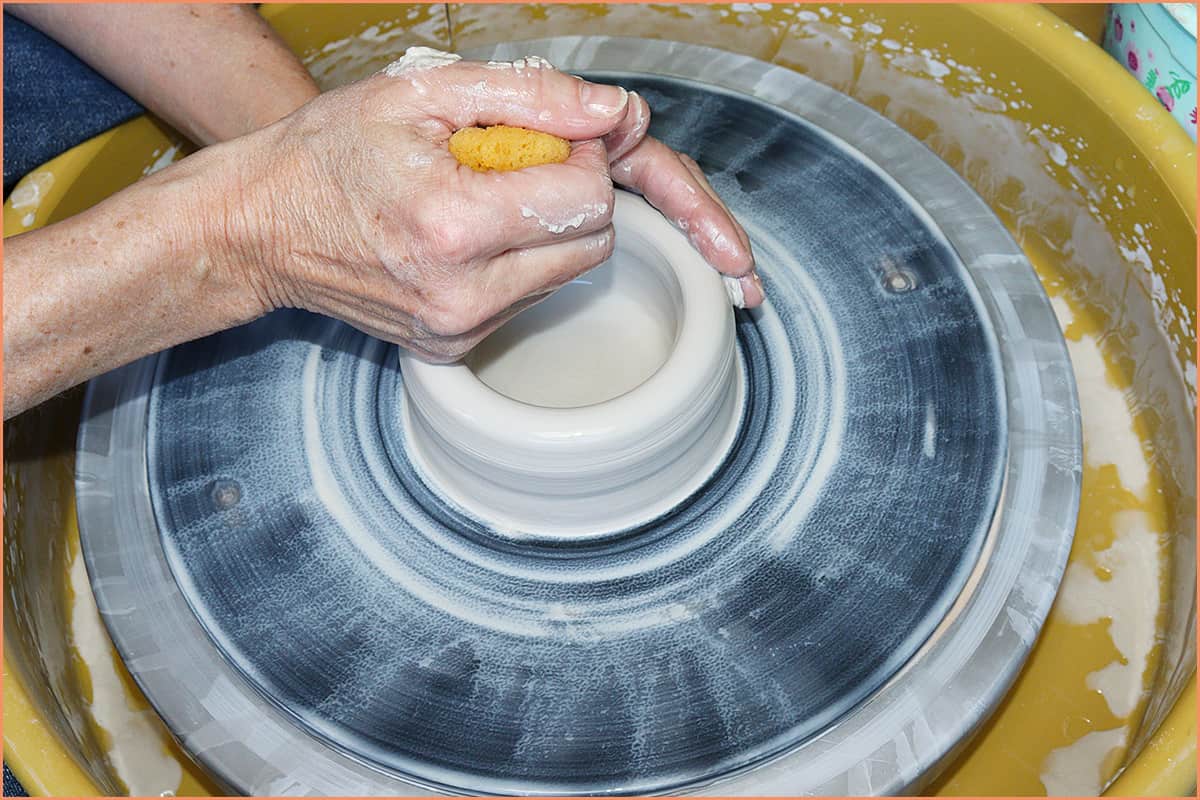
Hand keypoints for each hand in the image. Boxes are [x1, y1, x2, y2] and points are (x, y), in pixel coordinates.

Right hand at [221, 56, 758, 361]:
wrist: (259, 228)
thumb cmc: (329, 153)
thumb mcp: (422, 95)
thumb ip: (530, 95)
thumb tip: (614, 111)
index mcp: (453, 225)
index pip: (589, 201)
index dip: (581, 158)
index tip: (545, 138)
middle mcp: (462, 294)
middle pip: (592, 244)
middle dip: (570, 195)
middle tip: (513, 166)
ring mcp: (458, 329)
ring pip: (567, 273)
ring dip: (545, 228)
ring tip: (479, 197)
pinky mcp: (454, 346)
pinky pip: (529, 297)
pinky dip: (516, 260)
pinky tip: (464, 234)